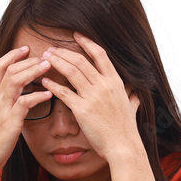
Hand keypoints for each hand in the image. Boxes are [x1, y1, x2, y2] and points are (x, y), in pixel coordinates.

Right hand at [0, 46, 53, 174]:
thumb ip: (5, 101)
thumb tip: (18, 94)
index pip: (0, 66)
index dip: (13, 55)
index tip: (26, 49)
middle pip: (10, 69)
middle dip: (28, 60)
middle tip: (45, 57)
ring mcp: (2, 108)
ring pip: (15, 80)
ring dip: (33, 71)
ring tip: (48, 66)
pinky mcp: (10, 121)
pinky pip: (24, 103)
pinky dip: (38, 96)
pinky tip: (49, 94)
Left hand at [40, 32, 142, 162]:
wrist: (123, 146)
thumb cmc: (126, 129)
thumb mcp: (132, 108)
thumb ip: (132, 98)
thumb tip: (136, 94)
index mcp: (116, 82)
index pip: (100, 54)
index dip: (87, 42)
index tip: (76, 35)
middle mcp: (104, 85)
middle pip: (80, 60)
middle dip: (63, 52)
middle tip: (52, 48)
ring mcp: (93, 97)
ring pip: (71, 72)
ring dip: (56, 62)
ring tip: (45, 58)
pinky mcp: (82, 110)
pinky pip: (64, 93)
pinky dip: (52, 85)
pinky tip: (44, 82)